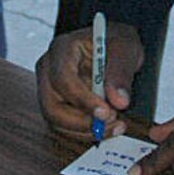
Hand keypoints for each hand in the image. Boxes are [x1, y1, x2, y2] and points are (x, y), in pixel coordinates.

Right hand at [35, 22, 142, 138]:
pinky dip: (87, 133)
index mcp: (61, 49)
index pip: (62, 79)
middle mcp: (49, 71)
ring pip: (57, 122)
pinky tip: (108, 127)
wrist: (111, 47)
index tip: (106, 112)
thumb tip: (119, 101)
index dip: (82, 99)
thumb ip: (121, 73)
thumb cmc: (113, 41)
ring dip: (86, 131)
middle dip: (82, 122)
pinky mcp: (58, 106)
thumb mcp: (125, 48)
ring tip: (116, 125)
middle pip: (51, 107)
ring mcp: (50, 90)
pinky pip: (66, 127)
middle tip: (112, 122)